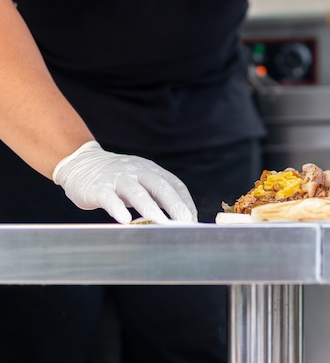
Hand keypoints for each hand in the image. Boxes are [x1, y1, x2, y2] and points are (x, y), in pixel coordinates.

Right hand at [53, 141, 197, 223]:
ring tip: (161, 223)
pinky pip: (109, 198)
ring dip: (150, 208)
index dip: (186, 203)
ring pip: (136, 192)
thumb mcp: (142, 182)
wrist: (81, 163)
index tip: (193, 220)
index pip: (175, 185)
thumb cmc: (119, 180)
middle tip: (185, 223)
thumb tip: (183, 218)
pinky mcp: (98, 188)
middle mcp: (138, 172)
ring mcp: (118, 179)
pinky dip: (117, 209)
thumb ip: (159, 196)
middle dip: (174, 205)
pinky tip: (125, 220)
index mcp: (152, 170)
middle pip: (160, 187)